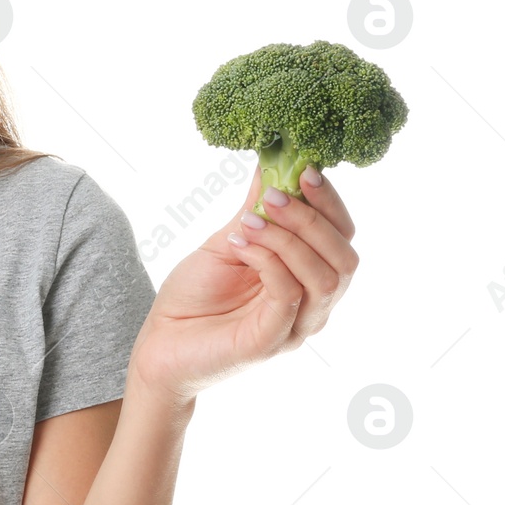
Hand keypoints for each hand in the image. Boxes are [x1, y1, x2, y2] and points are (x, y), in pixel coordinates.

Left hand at [128, 165, 358, 403]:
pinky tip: (240, 244)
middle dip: (311, 218)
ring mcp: (296, 326)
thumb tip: (272, 162)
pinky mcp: (272, 342)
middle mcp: (313, 304)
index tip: (304, 168)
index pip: (342, 236)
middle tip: (272, 194)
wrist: (160, 342)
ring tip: (249, 221)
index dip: (329, 202)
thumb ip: (256, 209)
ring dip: (288, 239)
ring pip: (324, 277)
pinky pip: (289, 296)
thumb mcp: (229, 240)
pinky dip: (269, 261)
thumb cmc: (195, 295)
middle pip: (344, 257)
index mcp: (309, 277)